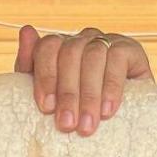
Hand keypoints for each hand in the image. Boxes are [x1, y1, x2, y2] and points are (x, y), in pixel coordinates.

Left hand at [16, 24, 153, 135]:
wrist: (119, 124)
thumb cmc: (76, 111)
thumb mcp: (48, 97)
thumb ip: (30, 67)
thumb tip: (26, 30)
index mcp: (60, 47)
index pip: (48, 47)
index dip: (46, 76)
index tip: (46, 108)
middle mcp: (82, 39)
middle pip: (70, 53)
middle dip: (67, 93)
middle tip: (67, 125)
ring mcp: (107, 41)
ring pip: (93, 57)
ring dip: (89, 94)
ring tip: (87, 125)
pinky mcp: (130, 49)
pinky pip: (118, 60)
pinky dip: (111, 87)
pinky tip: (107, 110)